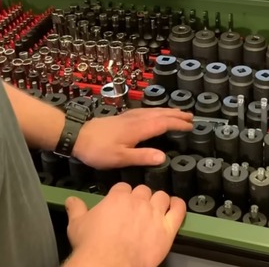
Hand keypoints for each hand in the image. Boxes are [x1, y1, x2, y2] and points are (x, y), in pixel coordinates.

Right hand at [64, 184, 185, 266]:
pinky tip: (176, 206)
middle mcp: (138, 202)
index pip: (124, 187)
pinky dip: (178, 206)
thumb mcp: (77, 224)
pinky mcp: (167, 229)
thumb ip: (76, 209)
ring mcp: (154, 214)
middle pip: (144, 190)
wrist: (108, 264)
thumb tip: (71, 200)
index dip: (123, 195)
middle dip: (141, 198)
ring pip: (161, 196)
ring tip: (155, 208)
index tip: (121, 202)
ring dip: (159, 200)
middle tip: (137, 209)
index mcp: (118, 197)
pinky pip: (178, 211)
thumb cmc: (92, 246)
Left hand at [73, 108, 192, 169]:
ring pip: (153, 111)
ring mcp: (129, 117)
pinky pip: (145, 111)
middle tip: (191, 116)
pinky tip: (154, 113)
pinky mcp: (123, 118)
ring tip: (178, 113)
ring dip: (167, 111)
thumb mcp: (120, 158)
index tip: (191, 125)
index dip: (178, 124)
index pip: (163, 124)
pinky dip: (156, 111)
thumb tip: (163, 157)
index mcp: (138, 129)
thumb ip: (142, 156)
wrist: (78, 136)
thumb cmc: (99, 150)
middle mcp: (136, 119)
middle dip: (176, 115)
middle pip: (160, 114)